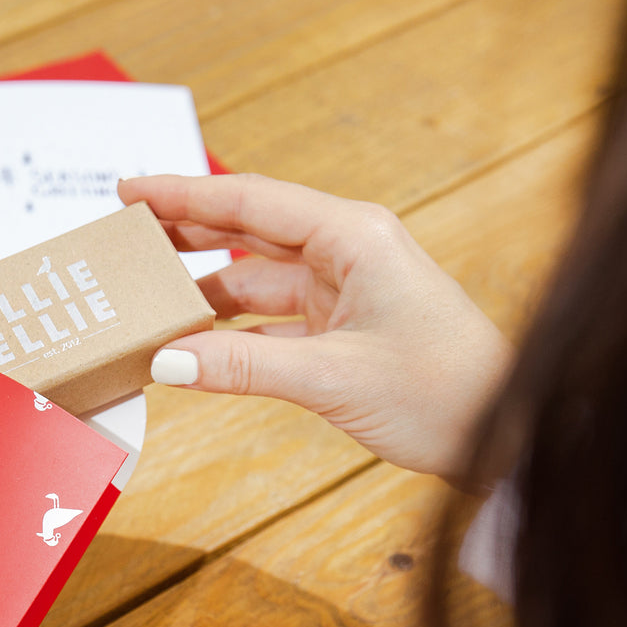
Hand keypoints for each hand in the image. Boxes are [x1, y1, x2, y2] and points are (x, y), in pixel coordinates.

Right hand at [119, 174, 512, 481]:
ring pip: (256, 279)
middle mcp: (348, 252)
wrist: (501, 435)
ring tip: (147, 297)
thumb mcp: (332, 376)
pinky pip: (271, 321)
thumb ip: (243, 367)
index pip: (251, 202)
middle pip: (248, 232)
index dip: (184, 195)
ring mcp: (346, 291)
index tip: (130, 191)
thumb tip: (166, 362)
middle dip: (186, 232)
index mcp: (354, 237)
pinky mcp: (344, 328)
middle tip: (125, 237)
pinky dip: (232, 332)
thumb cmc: (444, 391)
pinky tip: (195, 343)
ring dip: (205, 290)